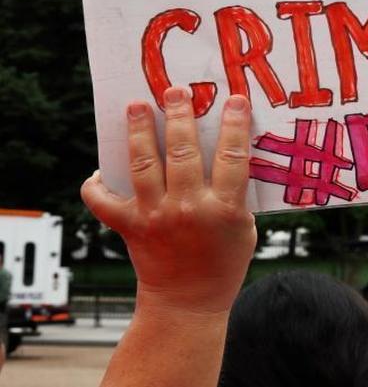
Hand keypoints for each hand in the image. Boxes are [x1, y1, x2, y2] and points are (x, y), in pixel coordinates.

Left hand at [81, 87, 256, 316]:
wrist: (188, 302)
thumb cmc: (223, 263)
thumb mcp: (245, 227)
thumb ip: (236, 192)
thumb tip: (226, 151)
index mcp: (225, 209)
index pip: (232, 157)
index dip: (234, 125)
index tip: (234, 100)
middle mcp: (188, 209)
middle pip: (183, 152)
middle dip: (178, 116)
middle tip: (174, 91)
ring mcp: (156, 217)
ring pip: (143, 166)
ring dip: (138, 132)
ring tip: (136, 106)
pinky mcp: (131, 227)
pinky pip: (104, 201)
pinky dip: (97, 185)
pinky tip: (100, 170)